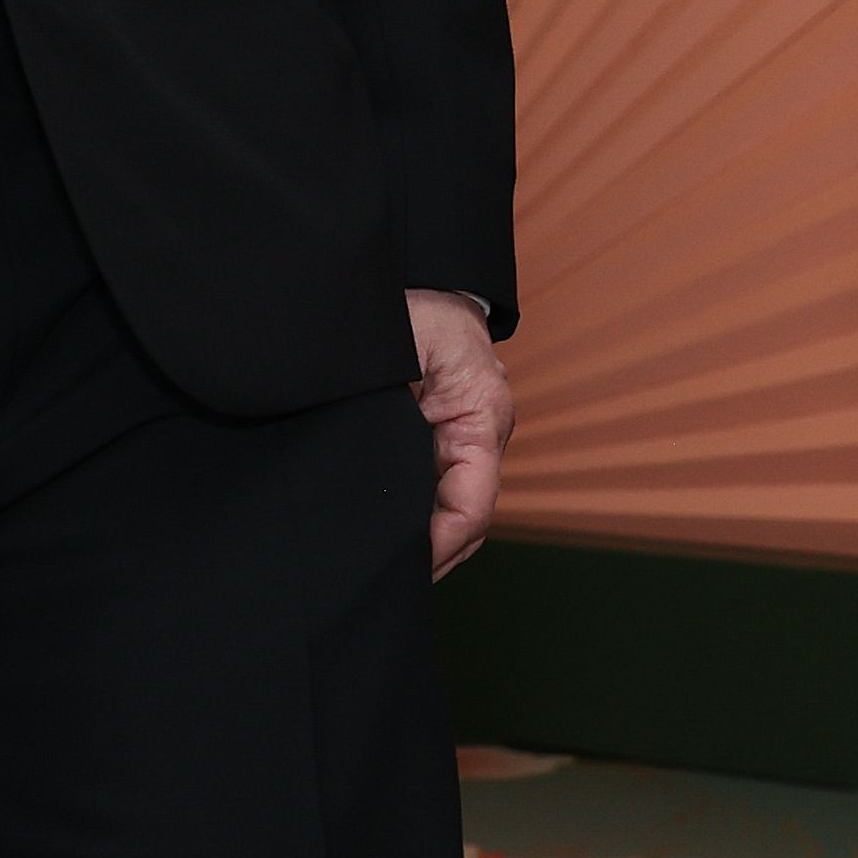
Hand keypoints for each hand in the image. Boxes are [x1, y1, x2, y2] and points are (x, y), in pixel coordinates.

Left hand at [406, 288, 508, 580]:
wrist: (422, 273)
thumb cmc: (410, 303)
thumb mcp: (398, 346)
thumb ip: (393, 409)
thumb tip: (375, 474)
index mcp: (480, 416)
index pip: (472, 505)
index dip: (439, 545)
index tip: (402, 568)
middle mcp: (482, 433)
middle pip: (468, 519)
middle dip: (432, 556)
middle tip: (382, 584)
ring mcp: (468, 436)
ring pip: (457, 509)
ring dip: (426, 540)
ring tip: (380, 569)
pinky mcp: (449, 434)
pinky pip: (442, 488)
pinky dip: (419, 516)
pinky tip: (384, 533)